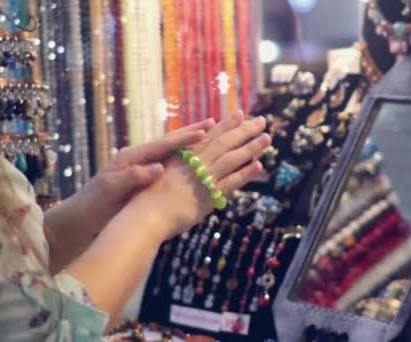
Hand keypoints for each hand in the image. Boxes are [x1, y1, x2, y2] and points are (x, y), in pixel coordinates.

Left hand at [44, 120, 213, 258]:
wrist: (79, 220)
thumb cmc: (94, 205)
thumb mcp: (111, 190)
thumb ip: (134, 177)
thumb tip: (159, 168)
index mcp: (131, 158)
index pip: (163, 144)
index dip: (185, 138)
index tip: (205, 131)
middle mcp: (137, 159)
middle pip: (169, 143)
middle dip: (191, 134)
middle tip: (214, 123)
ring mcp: (140, 169)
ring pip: (170, 153)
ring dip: (190, 145)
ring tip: (210, 135)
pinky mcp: (142, 180)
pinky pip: (168, 166)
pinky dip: (183, 160)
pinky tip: (195, 161)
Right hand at [129, 111, 270, 239]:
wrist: (143, 215)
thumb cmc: (145, 198)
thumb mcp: (159, 174)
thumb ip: (175, 165)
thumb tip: (185, 160)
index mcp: (183, 155)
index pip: (209, 136)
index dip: (226, 125)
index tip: (240, 114)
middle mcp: (194, 163)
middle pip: (224, 142)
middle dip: (244, 130)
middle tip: (262, 120)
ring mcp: (202, 178)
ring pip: (232, 158)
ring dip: (251, 147)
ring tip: (267, 138)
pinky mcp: (208, 196)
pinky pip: (231, 182)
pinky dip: (245, 173)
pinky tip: (259, 165)